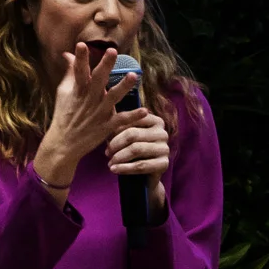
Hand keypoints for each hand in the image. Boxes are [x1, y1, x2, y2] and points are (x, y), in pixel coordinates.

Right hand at [33, 45, 123, 199]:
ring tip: (134, 76)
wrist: (64, 143)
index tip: (81, 45)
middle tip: (113, 52)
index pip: (78, 71)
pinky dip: (133, 116)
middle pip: (98, 80)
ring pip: (112, 98)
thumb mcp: (64, 92)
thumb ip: (70, 73)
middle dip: (105, 65)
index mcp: (77, 90)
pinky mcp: (106, 127)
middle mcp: (89, 100)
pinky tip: (145, 111)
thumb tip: (68, 54)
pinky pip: (122, 121)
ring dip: (123, 87)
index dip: (80, 59)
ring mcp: (98, 113)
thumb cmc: (64, 114)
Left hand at [104, 102, 170, 220]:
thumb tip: (103, 94)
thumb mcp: (124, 132)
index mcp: (155, 120)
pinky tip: (114, 170)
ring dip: (119, 157)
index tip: (105, 138)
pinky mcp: (164, 164)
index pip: (132, 120)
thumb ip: (117, 117)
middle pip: (133, 134)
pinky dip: (125, 168)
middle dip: (116, 144)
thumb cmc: (131, 149)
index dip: (116, 130)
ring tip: (109, 163)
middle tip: (106, 152)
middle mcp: (163, 132)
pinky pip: (141, 165)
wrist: (144, 175)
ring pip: (136, 149)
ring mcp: (165, 148)